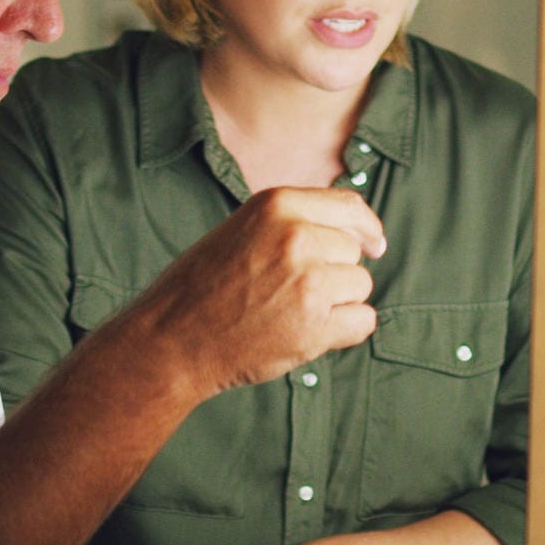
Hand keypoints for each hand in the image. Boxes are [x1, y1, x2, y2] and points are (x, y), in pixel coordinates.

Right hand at [129, 187, 385, 396]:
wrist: (171, 339)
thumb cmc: (203, 286)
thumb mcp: (244, 229)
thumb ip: (294, 223)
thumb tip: (361, 234)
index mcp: (277, 204)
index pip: (349, 207)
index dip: (367, 228)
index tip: (373, 244)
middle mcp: (295, 236)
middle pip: (354, 251)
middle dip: (335, 272)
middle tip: (289, 292)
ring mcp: (307, 281)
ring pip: (360, 286)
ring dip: (337, 303)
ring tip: (289, 312)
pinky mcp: (314, 326)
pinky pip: (364, 321)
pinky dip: (344, 331)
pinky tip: (305, 333)